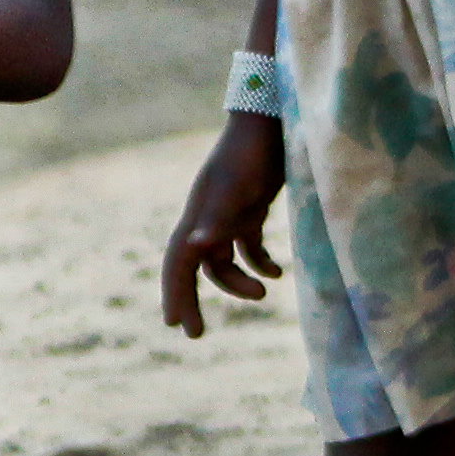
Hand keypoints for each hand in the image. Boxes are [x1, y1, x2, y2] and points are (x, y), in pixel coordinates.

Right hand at [162, 115, 290, 333]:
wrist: (273, 121)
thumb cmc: (255, 155)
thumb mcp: (238, 190)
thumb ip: (217, 219)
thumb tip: (194, 247)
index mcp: (198, 217)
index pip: (178, 263)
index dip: (175, 293)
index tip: (175, 324)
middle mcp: (207, 218)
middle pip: (192, 267)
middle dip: (192, 298)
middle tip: (195, 334)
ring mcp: (228, 214)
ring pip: (221, 260)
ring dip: (239, 281)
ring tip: (265, 293)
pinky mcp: (249, 208)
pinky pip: (247, 245)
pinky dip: (261, 262)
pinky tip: (280, 273)